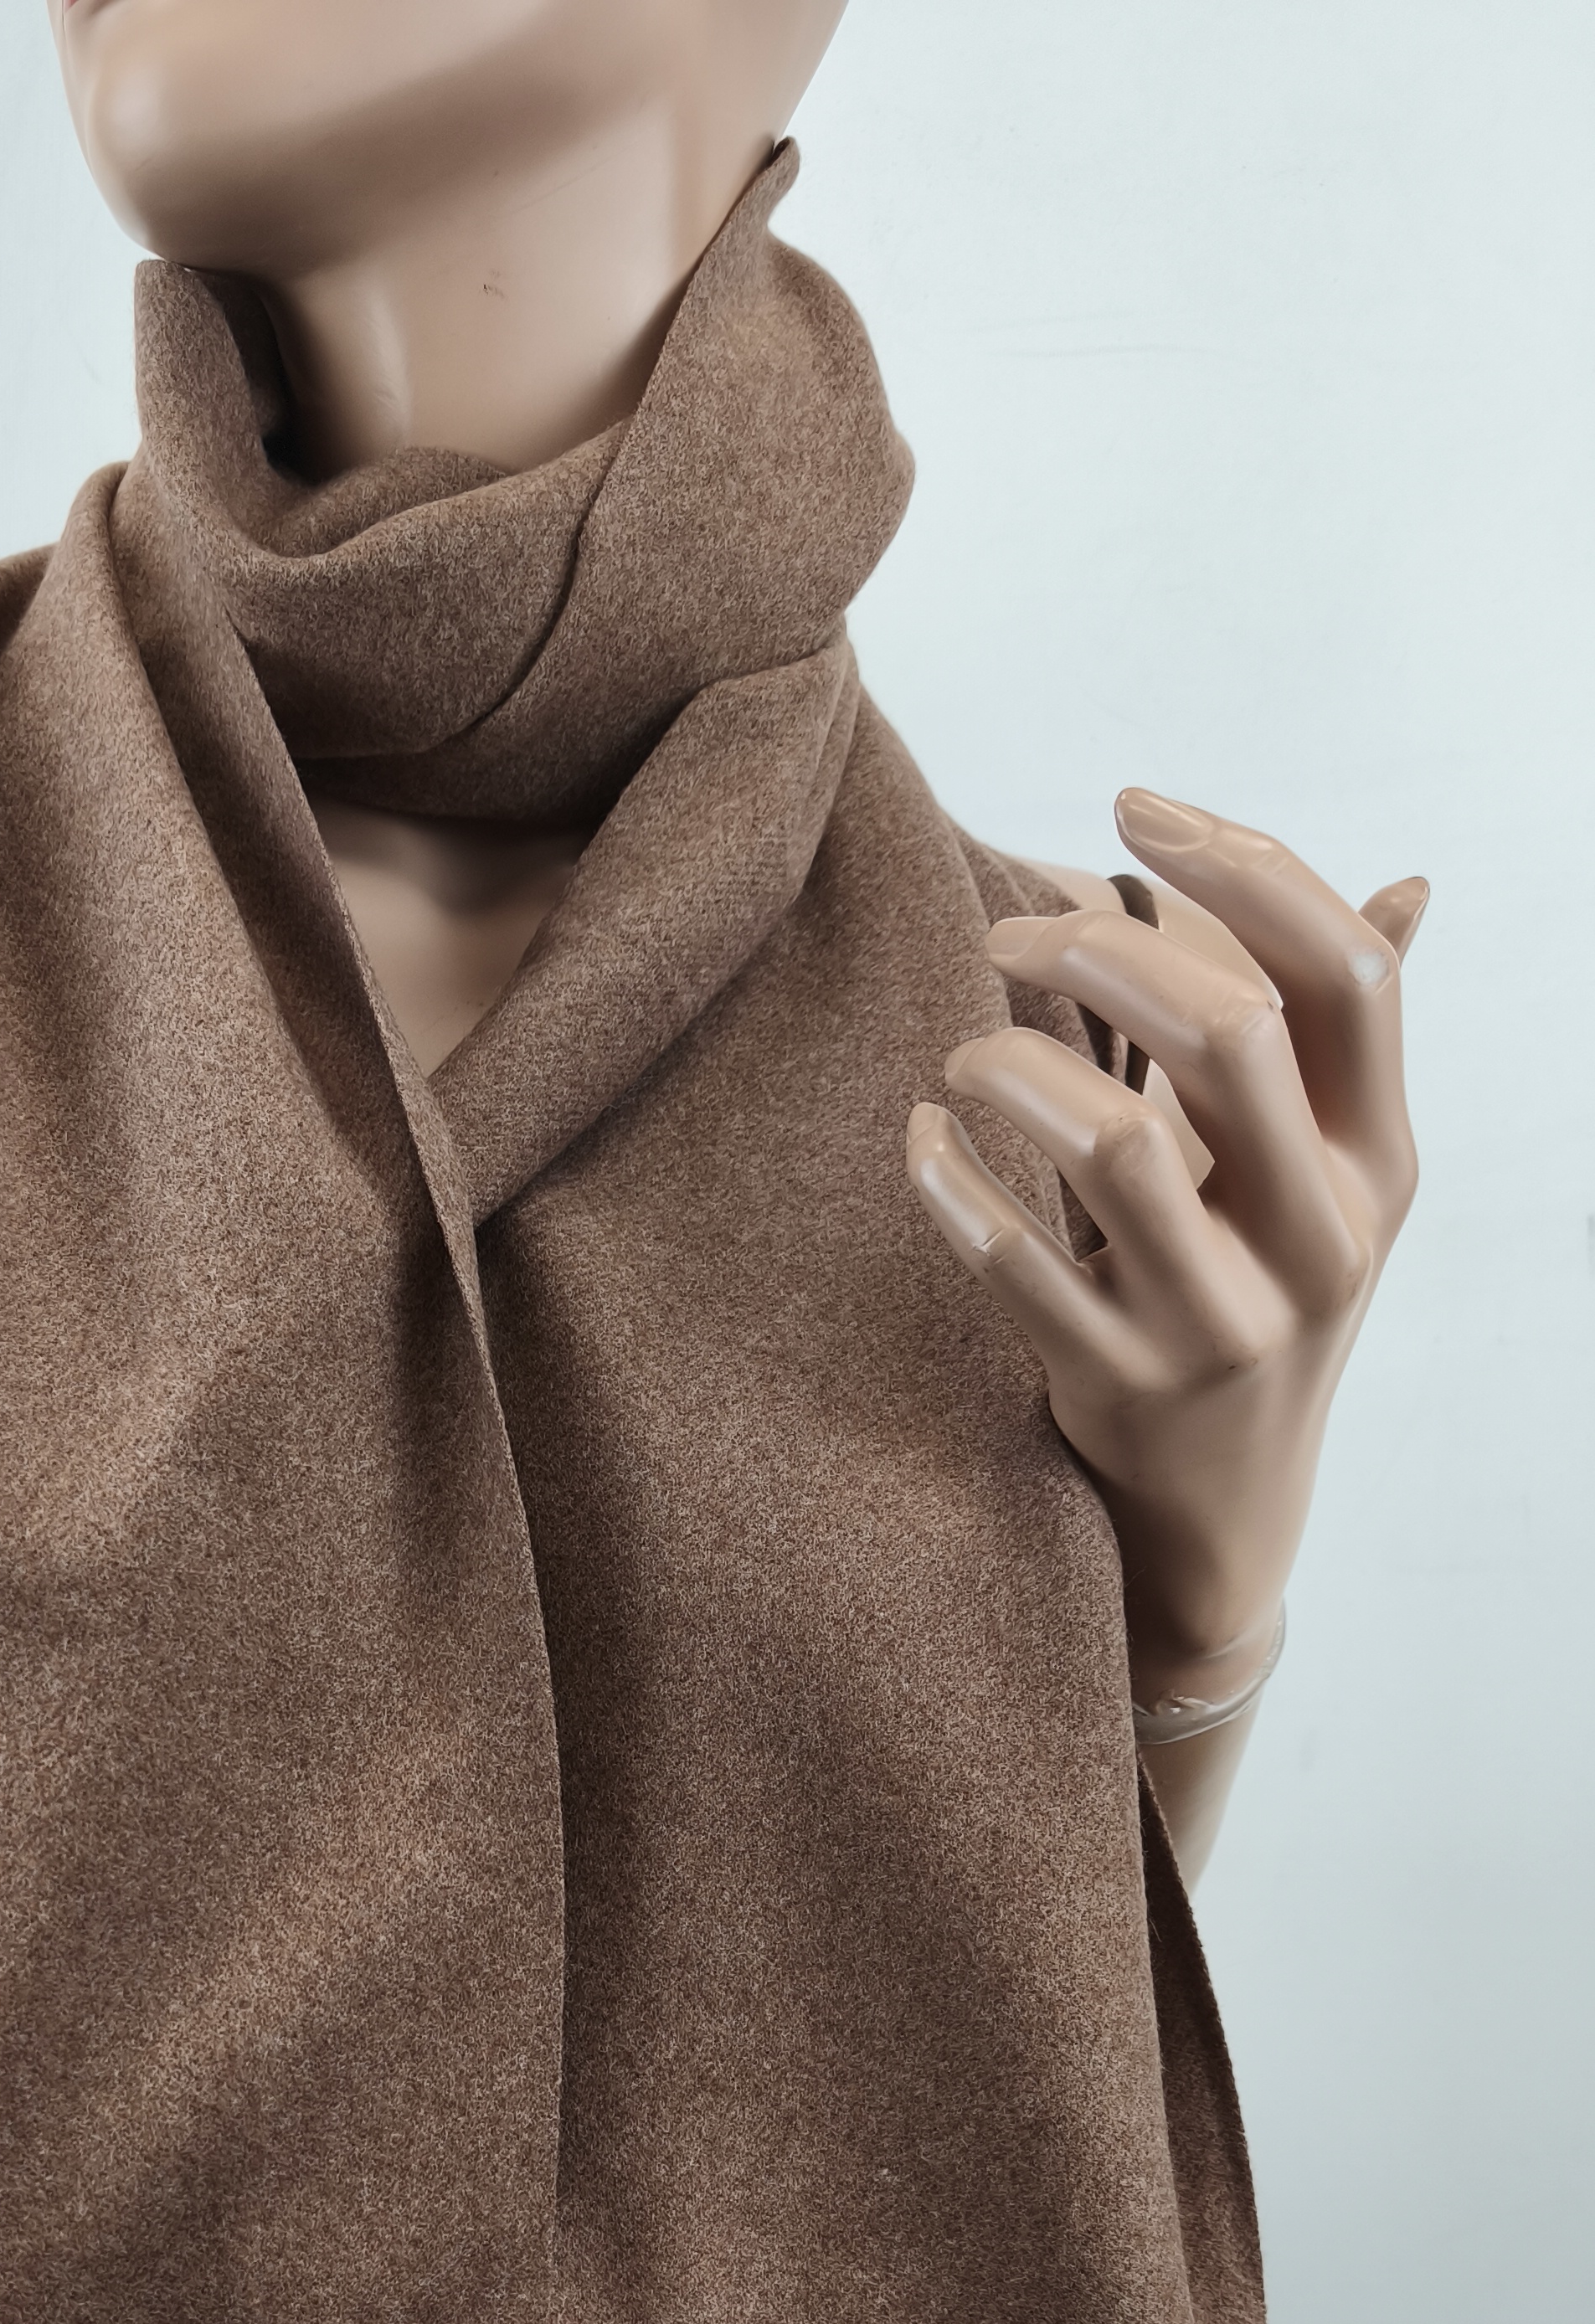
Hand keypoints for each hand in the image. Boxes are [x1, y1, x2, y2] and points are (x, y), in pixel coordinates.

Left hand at [906, 790, 1425, 1709]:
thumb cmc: (1265, 1300)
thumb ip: (1345, 1044)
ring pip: (1110, 1141)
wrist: (1224, 1516)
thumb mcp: (1332, 1186)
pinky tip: (919, 1136)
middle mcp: (1323, 1239)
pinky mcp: (1118, 1383)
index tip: (1134, 805)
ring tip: (962, 1053)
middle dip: (1099, 950)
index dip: (1243, 864)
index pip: (1348, 974)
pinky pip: (1010, 1257)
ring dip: (1010, 1065)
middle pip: (1230, 1033)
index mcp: (1382, 1164)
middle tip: (1008, 934)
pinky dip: (947, 1178)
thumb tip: (1406, 885)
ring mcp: (1222, 1322)